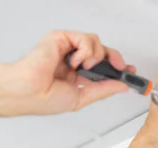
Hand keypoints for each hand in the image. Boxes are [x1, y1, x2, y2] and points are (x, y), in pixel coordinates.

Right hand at [5, 31, 135, 114]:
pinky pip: (85, 38)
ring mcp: (66, 49)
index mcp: (75, 77)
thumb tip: (122, 86)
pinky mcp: (61, 39)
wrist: (28, 92)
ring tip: (84, 68)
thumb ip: (102, 90)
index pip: (101, 67)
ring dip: (96, 56)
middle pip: (102, 52)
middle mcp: (71, 61)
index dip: (117, 68)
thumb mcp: (81, 98)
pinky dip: (85, 50)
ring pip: (95, 42)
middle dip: (113, 58)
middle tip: (121, 67)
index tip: (129, 72)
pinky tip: (76, 61)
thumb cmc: (44, 99)